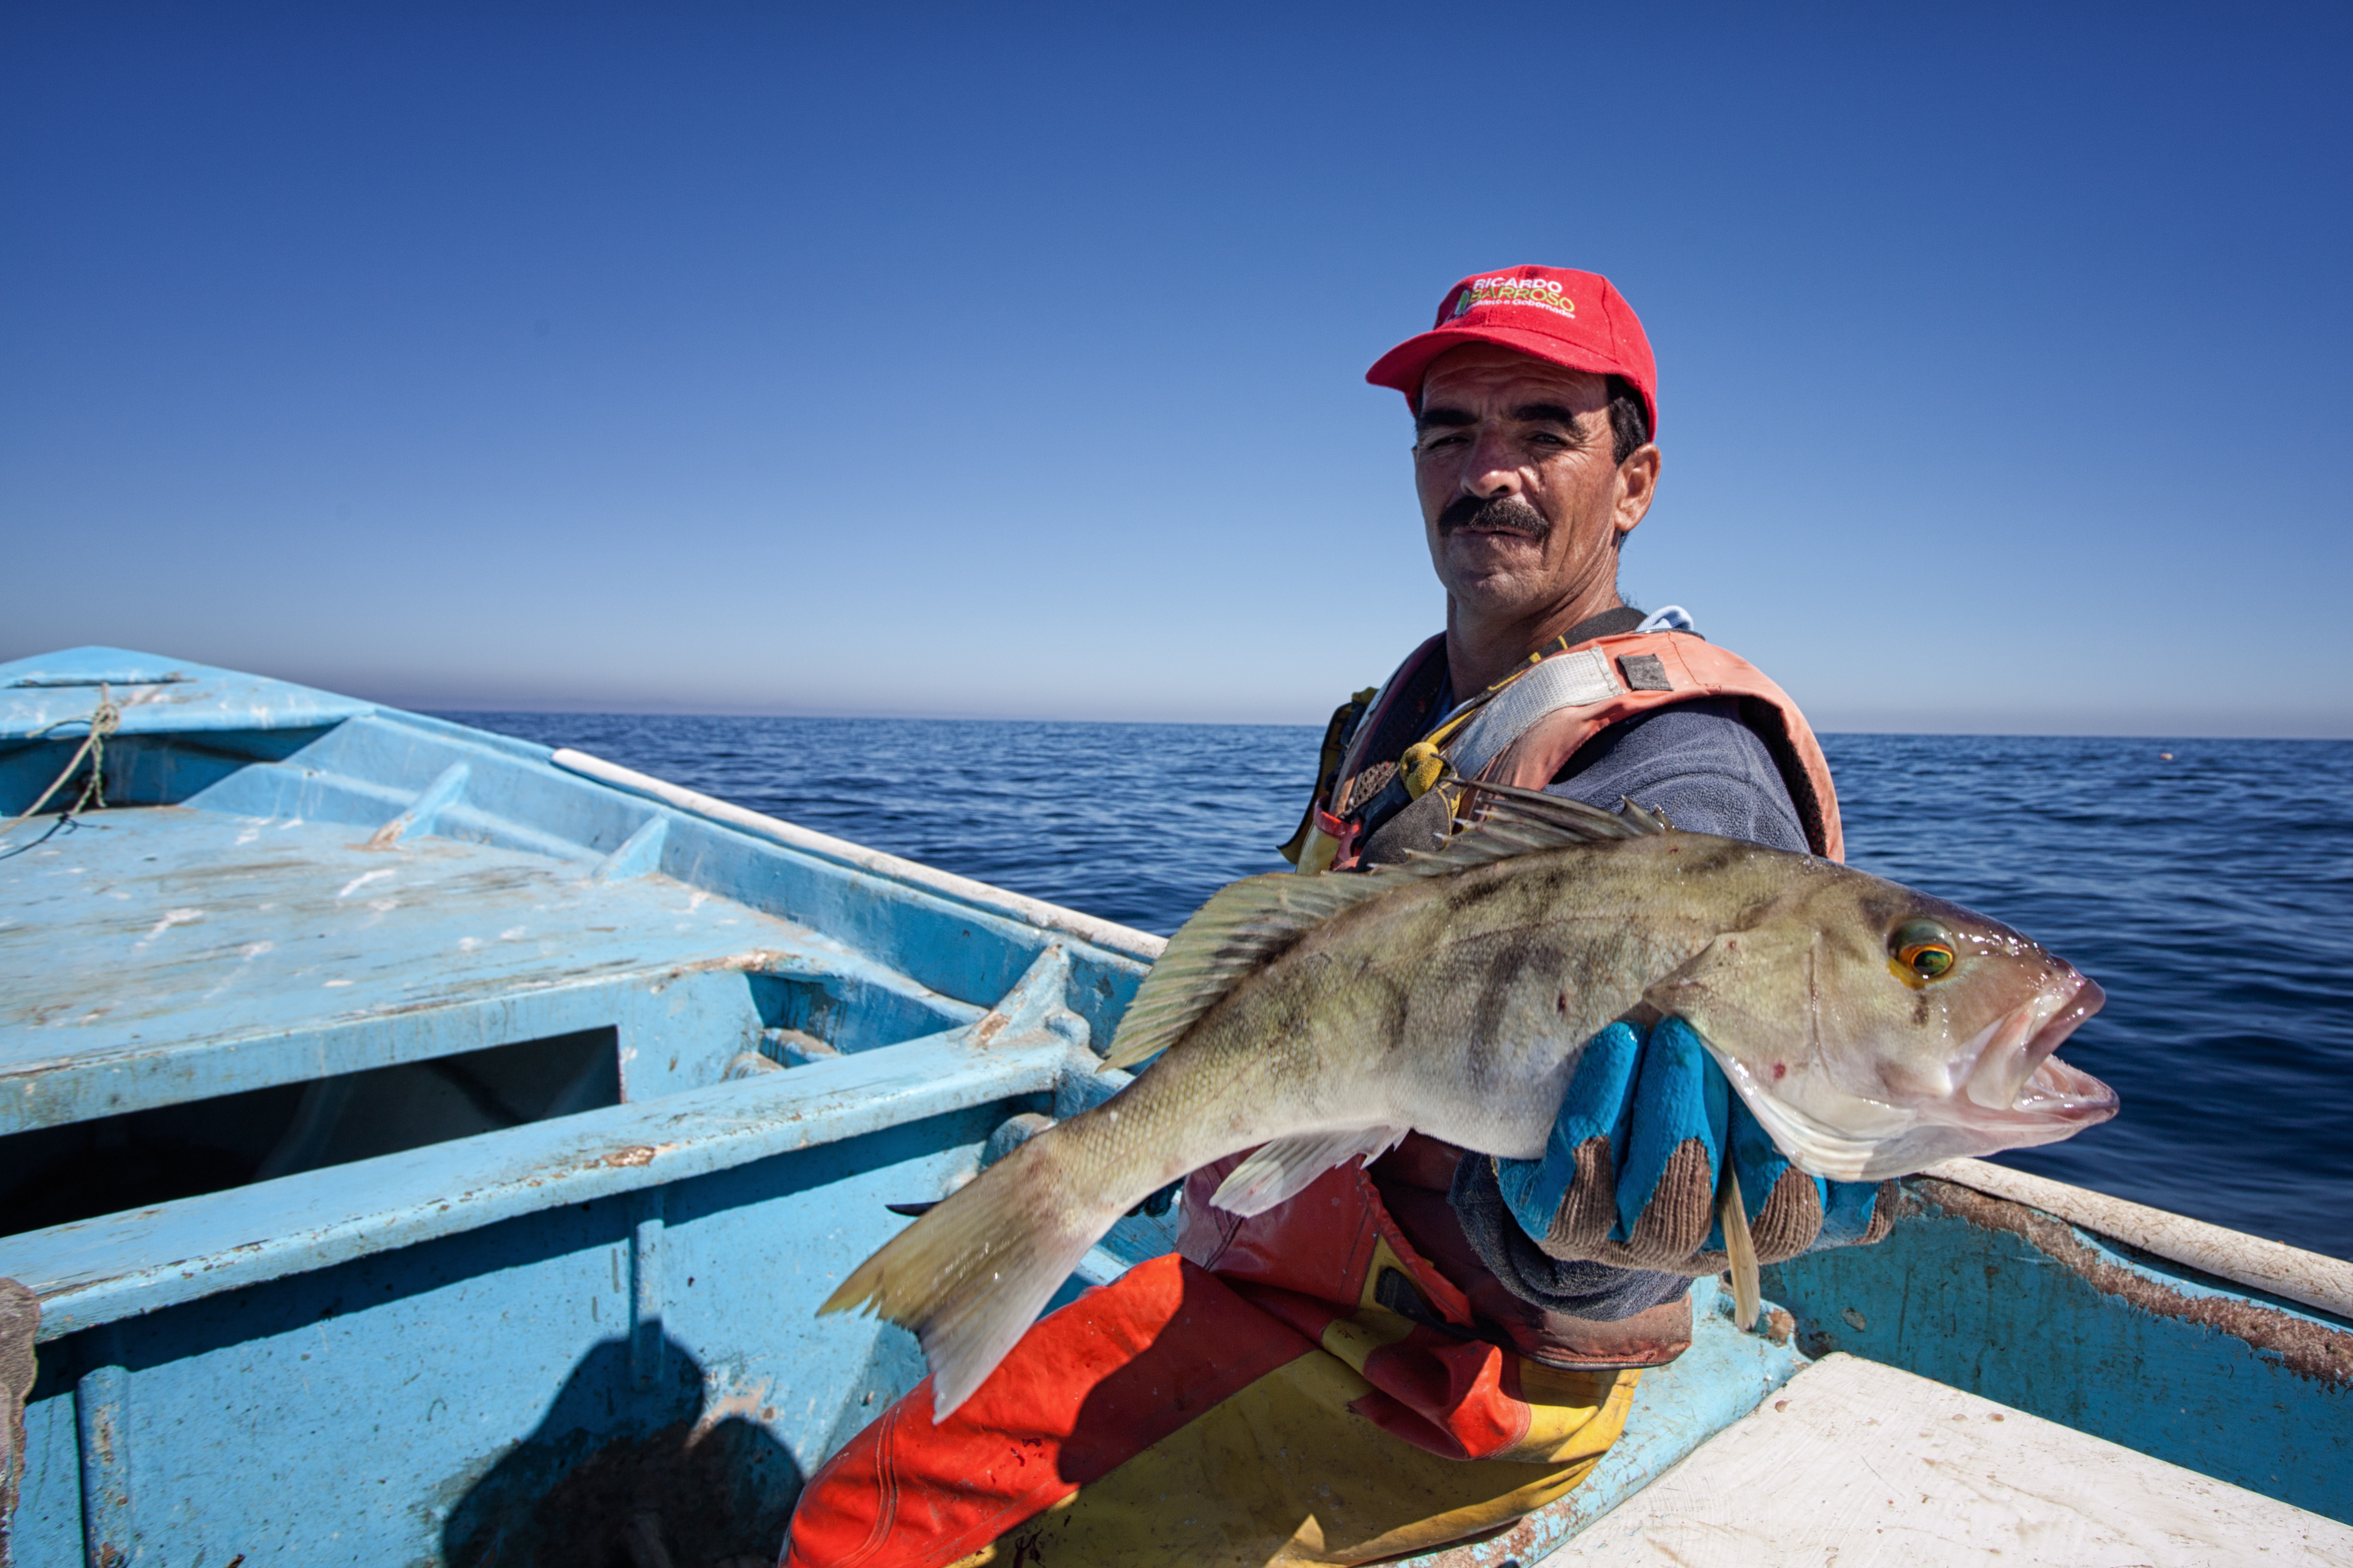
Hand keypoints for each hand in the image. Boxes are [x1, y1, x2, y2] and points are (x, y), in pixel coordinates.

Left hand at [1493, 1016, 1894, 1274]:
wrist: (1569, 1096)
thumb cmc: (1693, 1070)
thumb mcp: (1768, 1065)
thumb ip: (1837, 1072)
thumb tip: (1934, 1067)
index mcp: (1773, 1212)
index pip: (1814, 1212)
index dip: (1807, 1157)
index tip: (1795, 1072)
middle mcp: (1711, 1242)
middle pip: (1748, 1216)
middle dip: (1735, 1120)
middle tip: (1713, 1032)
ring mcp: (1634, 1244)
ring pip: (1667, 1207)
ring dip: (1671, 1109)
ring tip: (1669, 1031)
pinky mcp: (1560, 1225)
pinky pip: (1578, 1189)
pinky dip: (1599, 1110)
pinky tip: (1614, 1046)